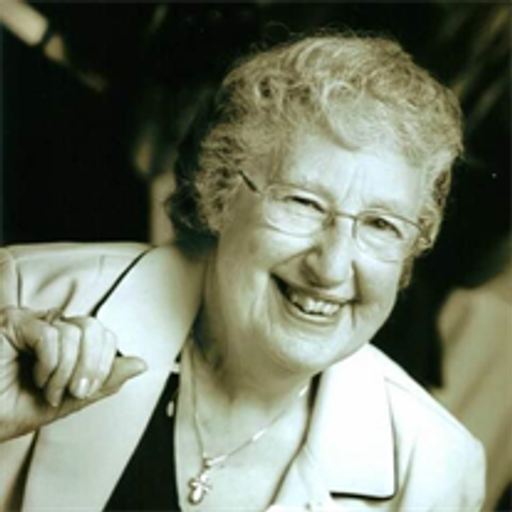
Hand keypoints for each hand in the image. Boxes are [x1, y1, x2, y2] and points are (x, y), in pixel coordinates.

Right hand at [0, 306, 146, 441]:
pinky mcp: (13, 321)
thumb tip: (141, 363)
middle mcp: (52, 327)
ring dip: (64, 372)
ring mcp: (32, 321)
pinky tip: (33, 374)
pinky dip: (48, 363)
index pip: (104, 335)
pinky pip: (51, 335)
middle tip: (73, 392)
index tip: (84, 391)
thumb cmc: (12, 409)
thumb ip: (103, 382)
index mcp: (67, 342)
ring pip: (76, 332)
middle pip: (96, 328)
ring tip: (45, 388)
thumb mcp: (67, 400)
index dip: (103, 362)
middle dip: (91, 366)